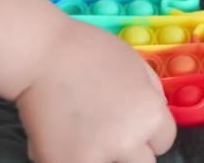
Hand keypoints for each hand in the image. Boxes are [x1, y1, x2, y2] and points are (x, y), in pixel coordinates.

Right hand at [15, 19, 175, 162]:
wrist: (40, 54)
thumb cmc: (87, 50)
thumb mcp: (135, 63)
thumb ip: (151, 93)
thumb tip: (157, 112)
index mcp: (151, 116)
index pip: (163, 141)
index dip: (146, 131)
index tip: (129, 122)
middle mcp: (129, 141)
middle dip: (127, 148)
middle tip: (105, 130)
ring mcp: (97, 157)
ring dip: (99, 155)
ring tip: (80, 132)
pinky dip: (66, 155)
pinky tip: (57, 135)